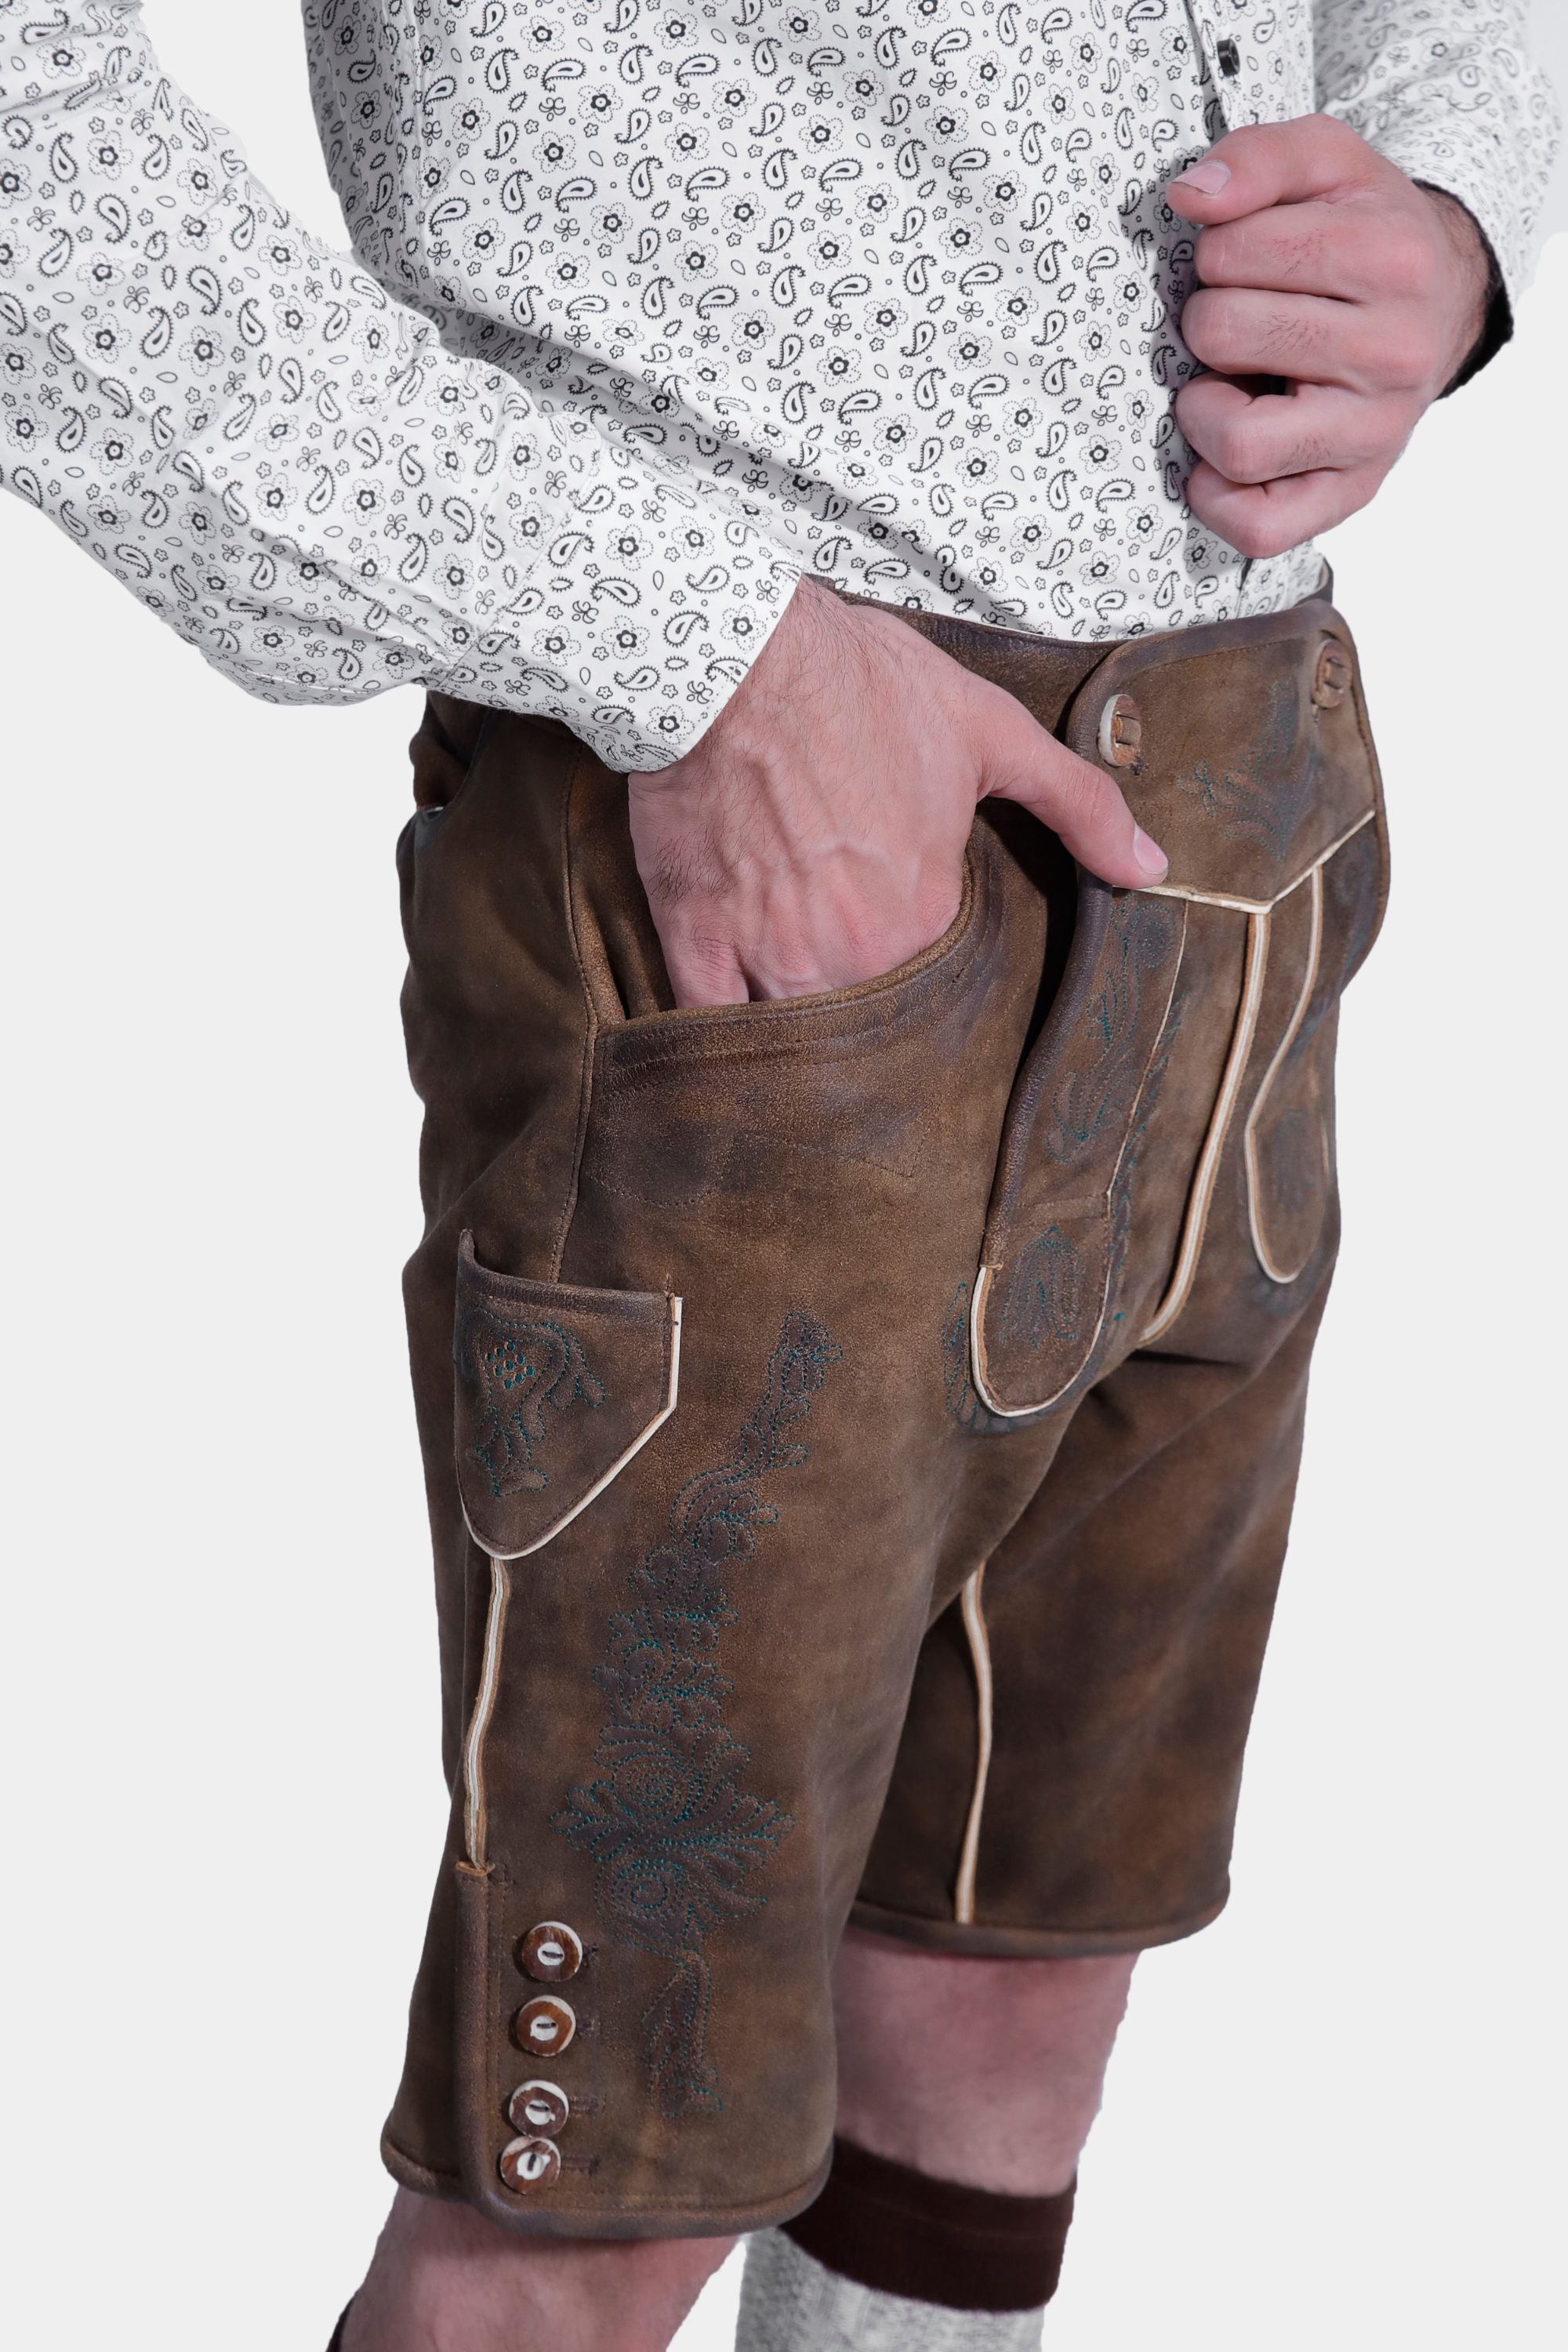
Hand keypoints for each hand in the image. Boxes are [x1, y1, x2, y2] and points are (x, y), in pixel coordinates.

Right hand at [627, 579, 1166, 1006]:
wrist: (734, 653)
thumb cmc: (859, 685)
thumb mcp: (991, 730)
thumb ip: (1079, 803)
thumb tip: (1152, 867)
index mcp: (923, 918)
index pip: (937, 986)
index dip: (925, 961)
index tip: (910, 936)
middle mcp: (848, 956)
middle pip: (863, 1022)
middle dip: (865, 1009)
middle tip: (853, 971)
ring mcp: (764, 953)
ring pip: (790, 1036)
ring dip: (799, 1032)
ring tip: (801, 1009)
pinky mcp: (691, 937)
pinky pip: (708, 1022)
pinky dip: (722, 1034)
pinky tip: (734, 1030)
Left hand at [1166, 114, 1492, 558]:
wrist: (1438, 306)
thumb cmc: (1363, 234)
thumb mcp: (1327, 164)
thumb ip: (1259, 157)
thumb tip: (1190, 197)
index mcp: (1391, 258)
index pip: (1234, 253)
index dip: (1215, 253)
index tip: (1245, 260)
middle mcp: (1394, 352)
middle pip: (1224, 337)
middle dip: (1207, 323)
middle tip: (1236, 321)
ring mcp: (1374, 434)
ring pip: (1238, 442)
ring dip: (1202, 409)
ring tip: (1223, 384)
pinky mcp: (1350, 494)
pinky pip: (1259, 526)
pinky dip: (1217, 497)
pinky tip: (1220, 456)